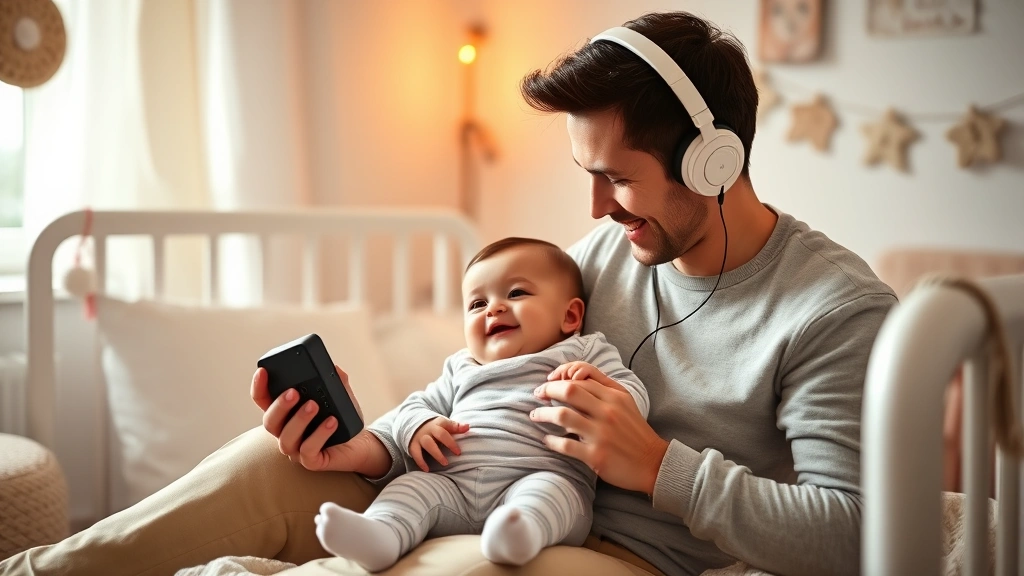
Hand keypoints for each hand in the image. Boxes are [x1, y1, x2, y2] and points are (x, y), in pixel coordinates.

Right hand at [251, 365, 390, 475]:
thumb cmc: (342, 419)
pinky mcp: (311, 461)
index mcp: (286, 414)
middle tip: (293, 392)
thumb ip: (335, 381)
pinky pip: (308, 451)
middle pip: (269, 422)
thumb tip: (333, 367)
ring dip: (299, 420)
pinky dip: (319, 435)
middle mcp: (285, 432)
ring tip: (314, 405)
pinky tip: (331, 422)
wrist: (360, 443)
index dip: (259, 387)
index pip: (264, 401)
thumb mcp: (340, 396)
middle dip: (279, 406)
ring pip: (286, 438)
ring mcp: (296, 449)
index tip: (262, 372)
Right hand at [408, 417, 469, 471]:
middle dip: (448, 444)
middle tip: (457, 455)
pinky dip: (420, 461)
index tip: (459, 452)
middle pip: (439, 435)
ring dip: (436, 454)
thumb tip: (468, 427)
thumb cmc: (435, 427)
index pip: (447, 428)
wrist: (414, 425)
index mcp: (438, 423)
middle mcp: (429, 429)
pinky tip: (426, 470)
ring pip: (428, 444)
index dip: (453, 441)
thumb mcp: (445, 424)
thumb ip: (456, 427)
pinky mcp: (412, 444)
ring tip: (445, 463)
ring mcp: (420, 437)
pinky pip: (416, 453)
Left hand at [532, 361, 667, 494]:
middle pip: (569, 390)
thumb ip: (603, 385)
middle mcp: (607, 412)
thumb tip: (574, 375)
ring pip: (562, 415)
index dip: (560, 376)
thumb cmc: (634, 430)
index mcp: (615, 396)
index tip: (549, 382)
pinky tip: (546, 439)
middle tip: (538, 394)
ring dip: (543, 414)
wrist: (653, 463)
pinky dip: (551, 441)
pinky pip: (565, 445)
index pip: (581, 377)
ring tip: (535, 415)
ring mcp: (601, 434)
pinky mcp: (595, 456)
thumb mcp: (625, 401)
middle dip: (548, 389)